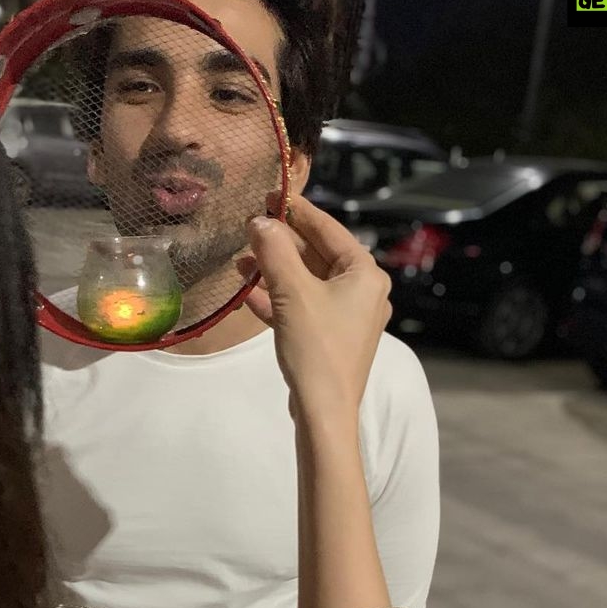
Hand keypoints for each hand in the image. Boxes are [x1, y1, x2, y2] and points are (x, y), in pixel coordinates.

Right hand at [241, 195, 392, 428]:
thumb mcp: (291, 292)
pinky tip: (249, 296)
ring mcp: (349, 318)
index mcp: (364, 273)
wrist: (324, 412)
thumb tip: (259, 221)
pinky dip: (280, 300)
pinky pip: (305, 308)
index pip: (328, 229)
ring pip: (308, 283)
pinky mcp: (333, 339)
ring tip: (242, 263)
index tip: (270, 196)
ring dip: (275, 272)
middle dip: (281, 245)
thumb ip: (274, 251)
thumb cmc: (316, 348)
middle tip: (251, 229)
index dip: (296, 211)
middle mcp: (363, 292)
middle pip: (318, 256)